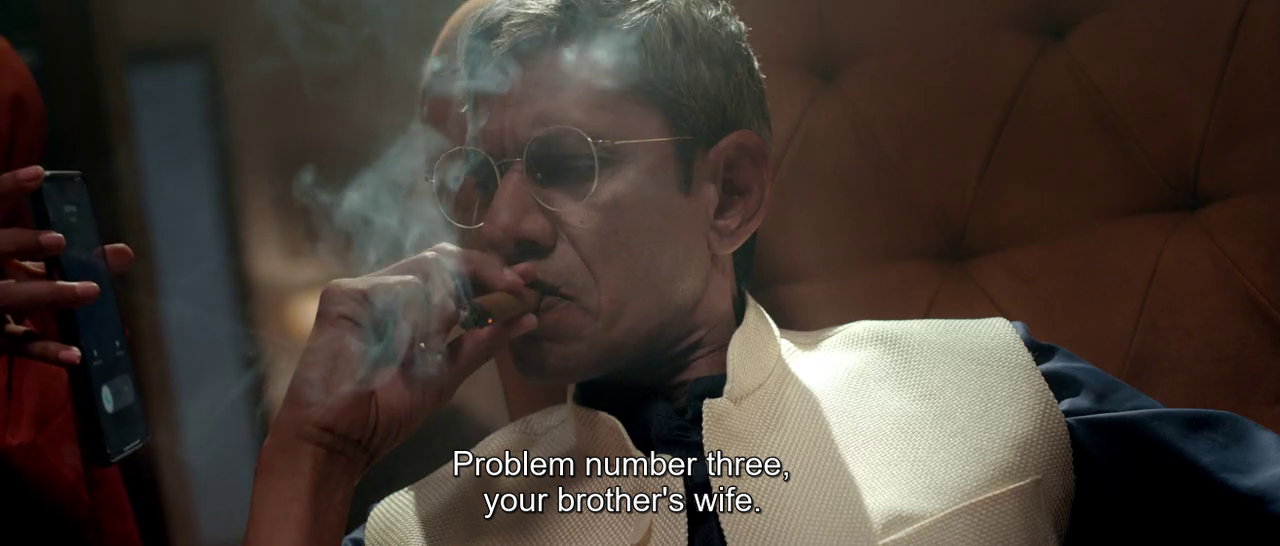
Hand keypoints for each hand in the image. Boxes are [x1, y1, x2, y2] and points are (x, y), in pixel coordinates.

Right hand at [0, 165, 134, 365]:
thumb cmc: (10, 281)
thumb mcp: (30, 265)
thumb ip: (73, 258)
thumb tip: (127, 253)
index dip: (8, 188)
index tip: (39, 173)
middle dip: (23, 242)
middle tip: (60, 240)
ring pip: (9, 298)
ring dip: (47, 293)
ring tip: (90, 292)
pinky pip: (20, 345)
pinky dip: (48, 351)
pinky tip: (76, 355)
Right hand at [270, 243, 537, 470]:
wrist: (342, 440)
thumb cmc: (387, 413)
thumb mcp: (447, 373)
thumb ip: (484, 342)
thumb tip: (528, 317)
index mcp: (412, 308)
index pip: (455, 274)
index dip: (492, 273)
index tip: (526, 283)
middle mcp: (388, 292)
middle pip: (443, 259)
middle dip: (485, 270)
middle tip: (513, 286)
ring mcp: (365, 290)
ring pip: (427, 271)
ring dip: (443, 309)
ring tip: (428, 348)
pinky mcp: (344, 295)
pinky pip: (397, 287)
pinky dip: (413, 318)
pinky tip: (404, 347)